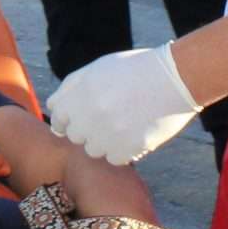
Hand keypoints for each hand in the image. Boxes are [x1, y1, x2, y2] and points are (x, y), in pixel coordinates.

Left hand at [46, 44, 203, 164]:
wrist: (175, 77)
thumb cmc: (134, 71)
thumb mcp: (97, 69)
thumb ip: (70, 88)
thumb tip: (52, 109)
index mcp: (80, 93)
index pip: (58, 118)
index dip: (71, 117)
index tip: (85, 114)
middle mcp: (91, 115)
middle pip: (75, 137)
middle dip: (87, 129)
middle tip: (109, 117)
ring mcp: (110, 134)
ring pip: (93, 151)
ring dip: (105, 142)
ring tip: (124, 124)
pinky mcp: (130, 148)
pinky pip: (115, 159)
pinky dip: (123, 150)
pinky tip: (135, 132)